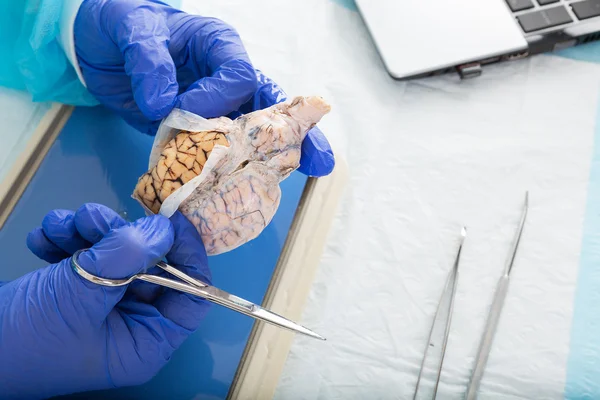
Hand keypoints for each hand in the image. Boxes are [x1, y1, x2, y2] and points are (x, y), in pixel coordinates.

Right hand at [0, 204, 210, 398]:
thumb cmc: (25, 338)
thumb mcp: (81, 295)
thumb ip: (126, 257)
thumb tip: (164, 229)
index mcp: (145, 341)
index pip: (191, 296)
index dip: (188, 256)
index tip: (171, 219)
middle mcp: (130, 324)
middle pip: (149, 265)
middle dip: (119, 235)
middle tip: (92, 217)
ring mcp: (101, 306)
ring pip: (114, 255)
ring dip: (88, 233)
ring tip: (61, 225)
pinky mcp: (74, 293)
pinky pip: (84, 259)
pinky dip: (66, 243)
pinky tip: (44, 240)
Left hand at [74, 0, 334, 176]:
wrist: (102, 47)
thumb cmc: (123, 24)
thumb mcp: (131, 30)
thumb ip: (147, 61)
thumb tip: (163, 102)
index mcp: (219, 46)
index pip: (240, 76)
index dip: (220, 97)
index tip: (184, 110)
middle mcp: (226, 78)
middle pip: (270, 106)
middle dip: (296, 133)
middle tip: (319, 160)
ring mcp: (216, 107)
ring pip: (254, 133)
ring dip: (273, 157)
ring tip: (299, 179)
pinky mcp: (200, 131)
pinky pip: (222, 151)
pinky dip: (232, 170)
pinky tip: (249, 189)